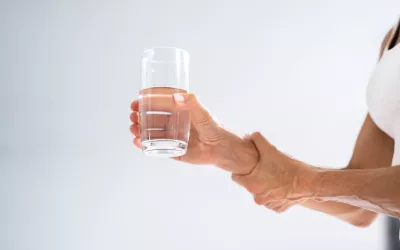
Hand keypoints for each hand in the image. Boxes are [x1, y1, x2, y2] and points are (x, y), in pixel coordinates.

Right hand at [130, 93, 258, 173]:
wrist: (222, 150)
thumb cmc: (214, 128)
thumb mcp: (204, 113)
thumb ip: (192, 104)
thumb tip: (177, 97)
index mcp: (179, 111)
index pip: (159, 103)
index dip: (147, 100)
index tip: (138, 99)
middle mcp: (174, 123)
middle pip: (151, 117)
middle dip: (139, 115)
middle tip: (133, 115)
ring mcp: (172, 137)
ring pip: (151, 132)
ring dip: (139, 129)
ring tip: (133, 128)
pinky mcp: (172, 150)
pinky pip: (155, 147)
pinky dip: (144, 144)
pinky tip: (137, 142)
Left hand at [232, 132, 317, 212]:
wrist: (309, 182)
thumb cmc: (288, 166)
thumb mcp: (270, 149)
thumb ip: (256, 140)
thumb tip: (248, 135)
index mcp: (251, 184)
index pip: (236, 177)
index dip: (242, 170)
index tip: (251, 165)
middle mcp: (257, 198)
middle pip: (250, 185)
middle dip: (255, 177)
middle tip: (266, 169)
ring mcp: (268, 205)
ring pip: (261, 193)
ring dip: (266, 187)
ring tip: (276, 177)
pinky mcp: (279, 208)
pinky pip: (273, 201)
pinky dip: (276, 195)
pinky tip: (283, 186)